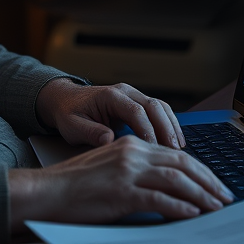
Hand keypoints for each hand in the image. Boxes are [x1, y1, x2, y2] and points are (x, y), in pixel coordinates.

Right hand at [8, 136, 233, 230]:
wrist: (47, 190)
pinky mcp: (121, 192)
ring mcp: (127, 171)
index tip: (214, 184)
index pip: (175, 154)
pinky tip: (191, 215)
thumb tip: (167, 189)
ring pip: (176, 180)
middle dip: (208, 181)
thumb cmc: (75, 185)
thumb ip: (137, 171)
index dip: (200, 169)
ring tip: (215, 208)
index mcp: (130, 144)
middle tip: (224, 197)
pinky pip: (158, 198)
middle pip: (182, 163)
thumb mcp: (110, 168)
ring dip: (201, 195)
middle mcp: (132, 152)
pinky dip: (179, 207)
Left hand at [36, 78, 184, 149]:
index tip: (154, 149)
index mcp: (109, 96)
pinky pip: (158, 111)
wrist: (65, 100)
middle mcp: (125, 92)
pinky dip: (169, 124)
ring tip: (179, 148)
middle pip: (154, 106)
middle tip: (174, 151)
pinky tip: (175, 141)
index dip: (148, 131)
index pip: (136, 111)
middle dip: (166, 128)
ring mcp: (133, 95)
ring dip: (171, 126)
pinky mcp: (137, 103)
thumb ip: (90, 132)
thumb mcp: (72, 126)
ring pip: (160, 106)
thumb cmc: (68, 113)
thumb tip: (109, 140)